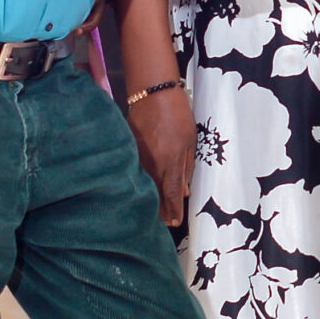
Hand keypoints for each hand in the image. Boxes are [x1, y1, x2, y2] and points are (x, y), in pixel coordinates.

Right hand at [125, 84, 194, 228]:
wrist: (153, 94)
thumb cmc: (177, 114)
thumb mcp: (190, 140)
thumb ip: (187, 166)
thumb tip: (184, 190)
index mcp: (171, 162)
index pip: (172, 193)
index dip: (173, 210)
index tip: (175, 223)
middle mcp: (153, 164)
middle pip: (156, 194)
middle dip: (161, 210)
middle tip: (165, 224)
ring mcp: (139, 158)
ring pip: (144, 185)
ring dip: (150, 199)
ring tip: (154, 213)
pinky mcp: (129, 151)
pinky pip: (135, 172)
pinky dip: (140, 183)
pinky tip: (141, 190)